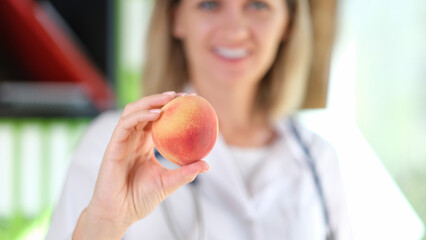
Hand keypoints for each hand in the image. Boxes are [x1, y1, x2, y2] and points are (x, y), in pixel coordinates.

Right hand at [73, 92, 209, 238]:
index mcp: (144, 144)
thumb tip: (207, 164)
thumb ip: (186, 173)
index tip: (192, 102)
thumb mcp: (168, 183)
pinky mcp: (114, 146)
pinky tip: (157, 114)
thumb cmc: (140, 199)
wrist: (120, 213)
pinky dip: (141, 116)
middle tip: (184, 95)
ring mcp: (123, 141)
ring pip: (133, 111)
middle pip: (146, 109)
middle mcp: (133, 139)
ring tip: (170, 98)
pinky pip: (126, 124)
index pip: (158, 119)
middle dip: (163, 99)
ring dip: (151, 101)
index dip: (172, 108)